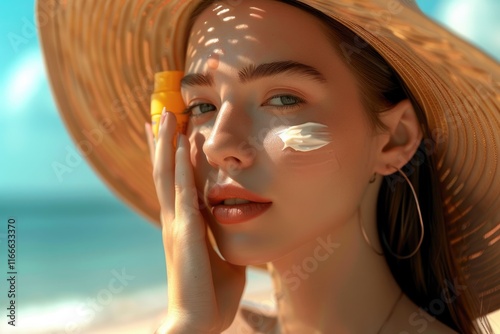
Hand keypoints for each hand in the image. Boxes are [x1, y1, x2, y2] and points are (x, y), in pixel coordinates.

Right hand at [145, 112, 245, 332]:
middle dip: (162, 142)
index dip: (171, 159)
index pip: (175, 183)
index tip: (173, 136)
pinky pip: (181, 189)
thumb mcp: (223, 261)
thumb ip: (223, 242)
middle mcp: (174, 218)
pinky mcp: (184, 229)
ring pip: (166, 173)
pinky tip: (181, 143)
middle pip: (164, 171)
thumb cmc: (211, 296)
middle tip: (160, 114)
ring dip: (166, 143)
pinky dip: (179, 164)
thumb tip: (234, 232)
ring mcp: (176, 222)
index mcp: (183, 225)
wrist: (198, 321)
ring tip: (164, 115)